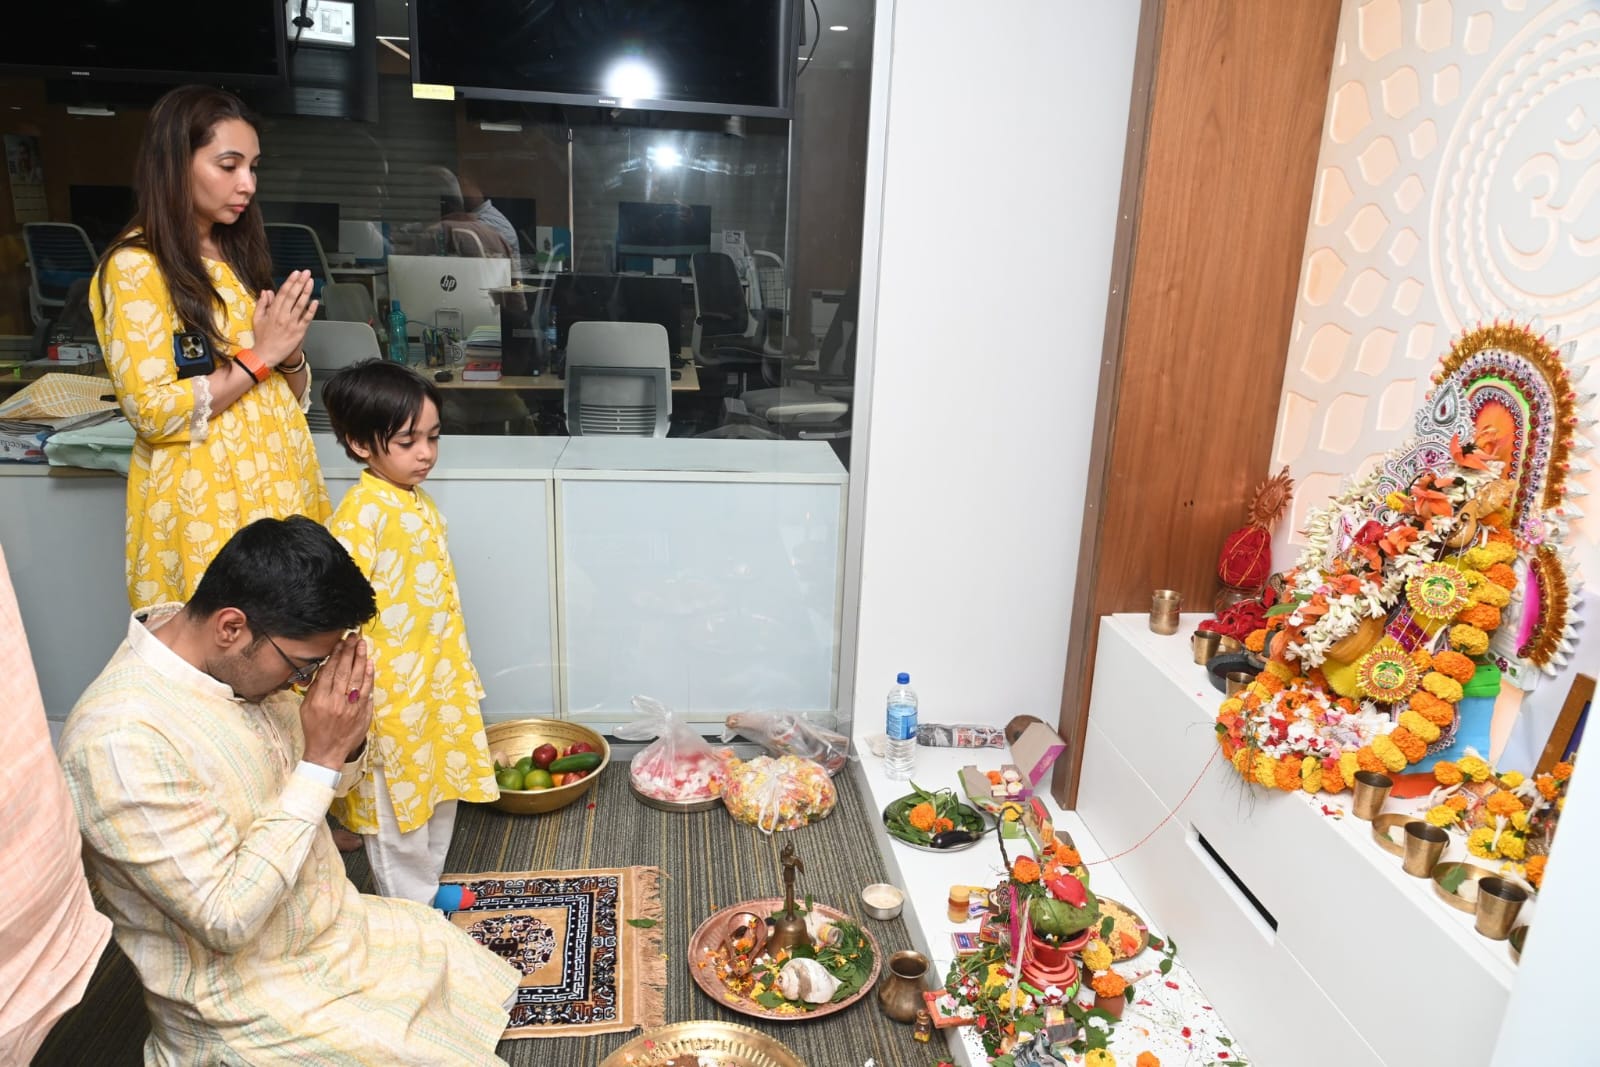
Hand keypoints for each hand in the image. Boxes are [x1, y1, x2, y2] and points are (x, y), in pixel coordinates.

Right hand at [252, 270, 319, 365]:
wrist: (265, 355)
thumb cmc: (262, 338)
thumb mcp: (257, 319)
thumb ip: (262, 304)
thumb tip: (266, 292)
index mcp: (273, 311)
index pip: (283, 293)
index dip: (290, 282)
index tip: (295, 273)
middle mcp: (282, 316)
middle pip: (292, 296)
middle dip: (299, 283)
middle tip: (306, 273)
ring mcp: (291, 324)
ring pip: (300, 305)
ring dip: (306, 292)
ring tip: (311, 282)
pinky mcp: (298, 332)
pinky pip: (306, 319)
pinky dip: (311, 310)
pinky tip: (315, 301)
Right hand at [299, 633, 372, 769]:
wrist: (327, 751)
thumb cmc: (314, 728)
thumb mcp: (306, 707)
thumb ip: (316, 687)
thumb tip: (327, 666)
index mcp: (320, 700)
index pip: (330, 671)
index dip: (336, 655)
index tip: (341, 642)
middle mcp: (336, 702)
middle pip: (345, 671)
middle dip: (350, 651)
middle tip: (354, 637)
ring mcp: (351, 707)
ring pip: (357, 678)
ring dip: (361, 659)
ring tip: (363, 645)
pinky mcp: (362, 713)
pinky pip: (367, 691)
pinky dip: (369, 677)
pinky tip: (370, 664)